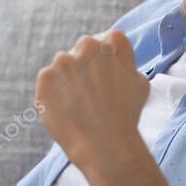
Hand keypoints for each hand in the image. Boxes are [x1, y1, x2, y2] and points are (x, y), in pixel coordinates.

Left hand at [35, 29, 149, 170]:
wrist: (105, 144)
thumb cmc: (127, 115)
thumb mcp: (140, 82)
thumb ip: (125, 63)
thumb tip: (114, 61)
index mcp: (112, 42)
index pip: (108, 41)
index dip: (109, 59)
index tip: (109, 76)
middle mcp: (86, 45)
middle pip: (84, 50)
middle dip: (87, 66)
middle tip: (93, 91)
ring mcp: (62, 61)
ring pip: (64, 65)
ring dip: (70, 78)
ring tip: (80, 103)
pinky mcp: (45, 79)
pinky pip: (48, 81)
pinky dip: (55, 93)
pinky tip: (68, 109)